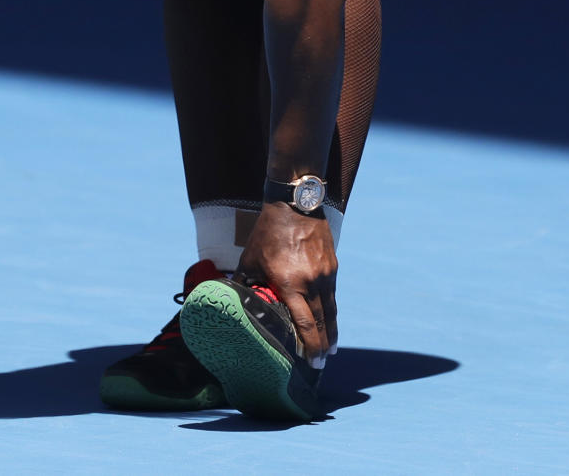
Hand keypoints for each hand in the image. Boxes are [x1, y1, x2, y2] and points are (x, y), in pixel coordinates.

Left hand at [239, 201, 337, 366]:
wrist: (294, 204)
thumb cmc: (267, 232)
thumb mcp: (251, 258)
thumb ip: (247, 281)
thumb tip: (236, 301)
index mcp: (290, 283)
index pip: (304, 323)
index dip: (310, 346)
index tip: (312, 362)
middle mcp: (311, 282)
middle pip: (321, 323)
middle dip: (322, 346)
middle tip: (322, 364)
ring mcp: (325, 274)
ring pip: (331, 311)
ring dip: (331, 332)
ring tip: (331, 350)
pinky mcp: (332, 266)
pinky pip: (332, 295)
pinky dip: (331, 312)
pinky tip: (330, 321)